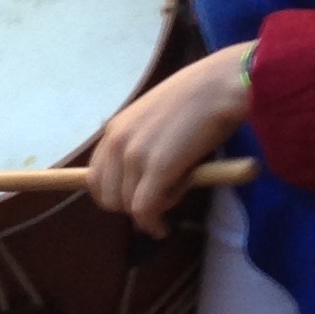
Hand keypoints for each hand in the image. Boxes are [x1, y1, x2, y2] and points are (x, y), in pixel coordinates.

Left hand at [87, 47, 252, 238]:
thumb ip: (143, 144)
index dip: (114, 195)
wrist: (220, 87)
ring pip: (126, 206)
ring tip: (173, 197)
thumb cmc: (198, 99)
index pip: (95, 176)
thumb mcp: (157, 119)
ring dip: (148, 211)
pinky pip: (144, 210)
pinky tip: (163, 226)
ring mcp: (135, 155)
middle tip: (156, 204)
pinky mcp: (157, 168)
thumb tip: (143, 179)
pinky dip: (153, 223)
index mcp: (115, 128)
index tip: (134, 200)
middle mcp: (117, 141)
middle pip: (106, 196)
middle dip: (128, 207)